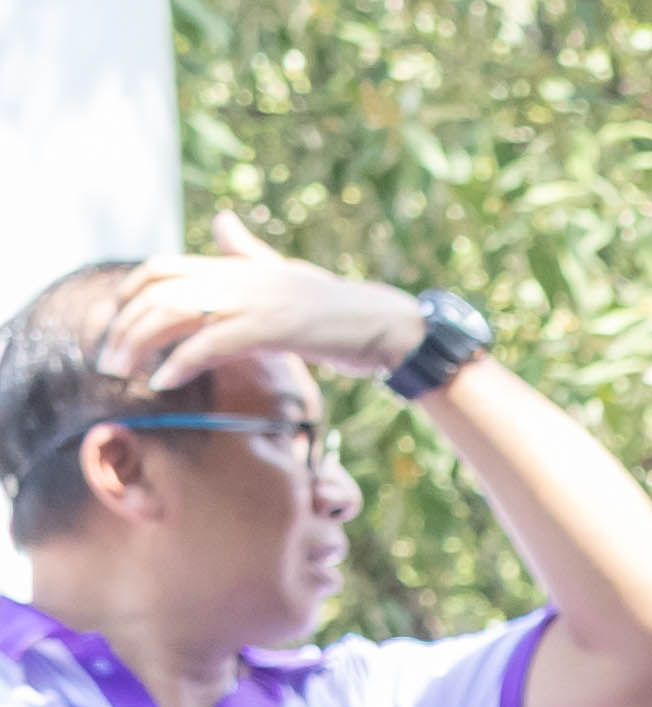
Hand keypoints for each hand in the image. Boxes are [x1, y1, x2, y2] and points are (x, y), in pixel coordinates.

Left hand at [91, 215, 421, 394]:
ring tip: (123, 374)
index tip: (116, 324)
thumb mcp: (283, 273)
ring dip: (139, 345)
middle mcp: (235, 277)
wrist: (384, 323)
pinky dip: (180, 362)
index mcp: (234, 267)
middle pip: (156, 293)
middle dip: (122, 327)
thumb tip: (221, 220)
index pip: (160, 268)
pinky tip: (163, 381)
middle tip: (107, 361)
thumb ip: (246, 252)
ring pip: (174, 315)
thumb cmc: (336, 307)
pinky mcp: (270, 328)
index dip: (128, 293)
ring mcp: (252, 301)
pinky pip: (210, 343)